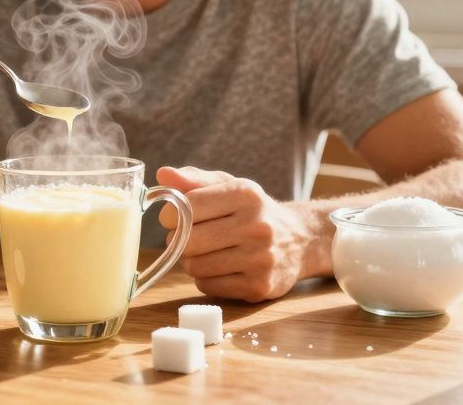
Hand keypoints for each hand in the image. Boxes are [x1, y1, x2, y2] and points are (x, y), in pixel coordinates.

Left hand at [157, 165, 310, 302]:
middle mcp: (258, 226)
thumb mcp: (228, 186)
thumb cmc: (252, 210)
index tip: (173, 217)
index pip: (189, 205)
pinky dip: (205, 278)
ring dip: (191, 260)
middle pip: (189, 240)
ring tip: (205, 251)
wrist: (299, 240)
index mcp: (247, 194)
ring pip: (194, 266)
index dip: (171, 213)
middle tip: (187, 236)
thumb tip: (163, 175)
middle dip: (179, 239)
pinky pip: (207, 286)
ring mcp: (260, 259)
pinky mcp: (259, 287)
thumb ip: (194, 179)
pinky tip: (219, 267)